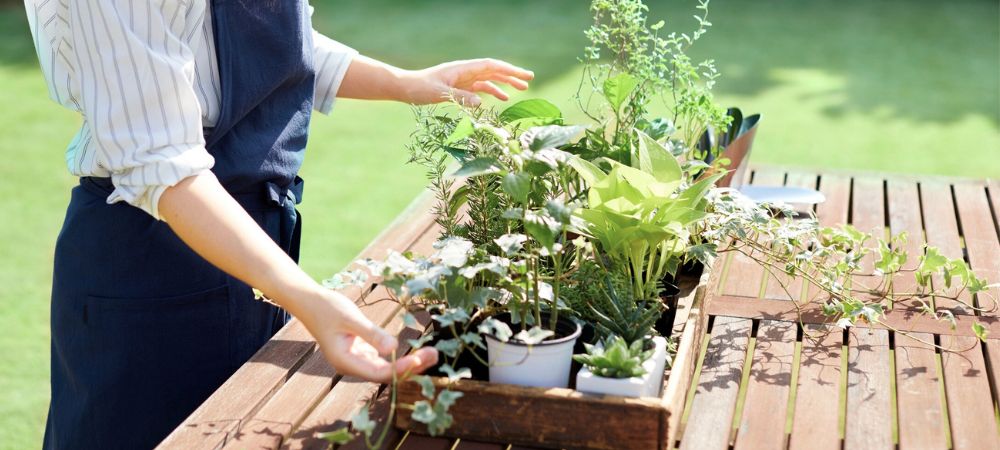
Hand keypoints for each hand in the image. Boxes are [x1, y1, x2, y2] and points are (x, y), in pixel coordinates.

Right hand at [304, 289, 438, 382]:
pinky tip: (416, 353)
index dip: (400, 368)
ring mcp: (356, 361)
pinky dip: (399, 358)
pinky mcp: (361, 353)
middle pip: (385, 375)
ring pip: (386, 369)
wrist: (310, 302)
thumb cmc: (328, 308)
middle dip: (410, 367)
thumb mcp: (351, 318)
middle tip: (434, 355)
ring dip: (408, 363)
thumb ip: (372, 334)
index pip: (378, 372)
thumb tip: (393, 348)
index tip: (419, 359)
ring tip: (431, 354)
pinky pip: (383, 361)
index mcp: (345, 361)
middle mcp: (352, 366)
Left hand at [401, 58, 533, 106]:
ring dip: (505, 83)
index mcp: (462, 69)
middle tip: (530, 79)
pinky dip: (492, 91)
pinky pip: (480, 88)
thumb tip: (481, 102)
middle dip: (512, 74)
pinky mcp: (460, 87)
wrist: (405, 87)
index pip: (490, 66)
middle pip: (494, 70)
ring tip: (522, 89)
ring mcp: (463, 79)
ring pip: (489, 79)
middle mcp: (465, 71)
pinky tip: (502, 98)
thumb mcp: (439, 94)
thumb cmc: (419, 88)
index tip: (524, 75)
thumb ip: (461, 98)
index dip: (508, 70)